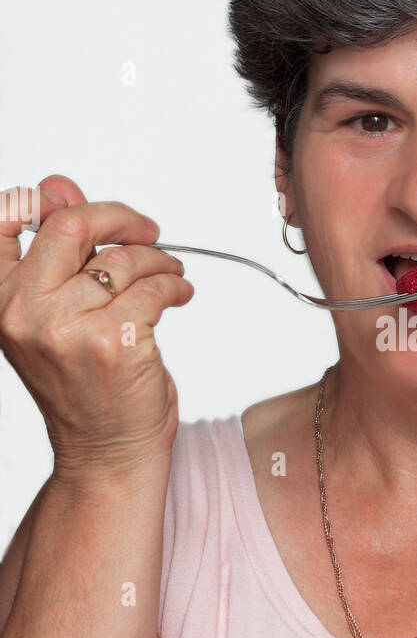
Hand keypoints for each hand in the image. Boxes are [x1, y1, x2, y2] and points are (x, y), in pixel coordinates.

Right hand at [0, 175, 193, 480]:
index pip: (4, 221)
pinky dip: (176, 284)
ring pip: (124, 259)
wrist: (106, 452)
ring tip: (169, 274)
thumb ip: (57, 253)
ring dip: (159, 260)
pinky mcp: (113, 341)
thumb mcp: (55, 315)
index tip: (76, 201)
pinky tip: (178, 294)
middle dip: (121, 219)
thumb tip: (59, 185)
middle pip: (73, 226)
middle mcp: (23, 312)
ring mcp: (66, 328)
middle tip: (148, 230)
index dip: (44, 200)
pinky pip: (155, 286)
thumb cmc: (85, 386)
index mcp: (0, 300)